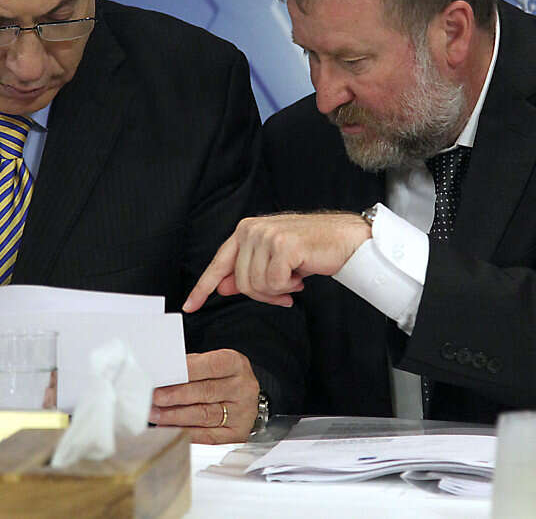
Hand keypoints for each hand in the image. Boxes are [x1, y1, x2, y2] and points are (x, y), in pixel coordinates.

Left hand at [149, 349, 257, 443]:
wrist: (241, 396)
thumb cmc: (221, 378)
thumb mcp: (210, 364)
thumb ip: (190, 368)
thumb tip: (163, 376)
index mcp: (236, 364)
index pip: (210, 366)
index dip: (185, 372)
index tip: (163, 377)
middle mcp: (242, 388)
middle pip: (206, 392)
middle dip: (175, 395)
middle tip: (154, 398)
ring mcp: (241, 413)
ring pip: (204, 415)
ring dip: (175, 416)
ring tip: (156, 414)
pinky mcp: (236, 434)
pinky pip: (208, 437)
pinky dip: (186, 433)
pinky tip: (170, 429)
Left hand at [182, 212, 370, 311]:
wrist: (346, 239)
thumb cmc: (311, 249)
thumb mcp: (273, 260)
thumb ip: (247, 271)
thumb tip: (224, 287)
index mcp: (245, 230)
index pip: (219, 263)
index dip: (203, 288)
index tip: (189, 306)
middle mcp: (251, 229)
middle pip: (241, 283)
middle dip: (263, 294)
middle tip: (285, 289)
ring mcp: (266, 235)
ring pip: (256, 286)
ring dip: (278, 290)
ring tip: (294, 278)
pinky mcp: (283, 246)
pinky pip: (274, 284)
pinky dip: (288, 287)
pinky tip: (300, 276)